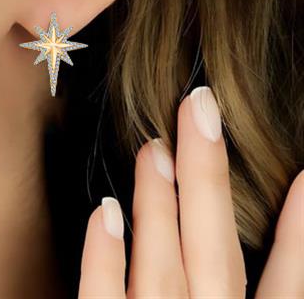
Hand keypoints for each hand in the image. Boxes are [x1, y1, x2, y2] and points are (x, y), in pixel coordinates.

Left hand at [78, 86, 303, 297]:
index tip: (303, 176)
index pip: (285, 287)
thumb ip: (247, 295)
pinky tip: (103, 212)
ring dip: (158, 204)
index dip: (298, 234)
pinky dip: (104, 259)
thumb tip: (262, 249)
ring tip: (154, 148)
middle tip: (199, 108)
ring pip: (162, 265)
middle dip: (208, 177)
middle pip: (214, 251)